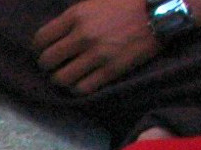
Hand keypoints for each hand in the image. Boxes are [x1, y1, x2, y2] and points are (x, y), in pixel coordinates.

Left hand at [33, 0, 163, 93]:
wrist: (160, 11)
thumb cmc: (128, 1)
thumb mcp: (96, 0)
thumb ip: (76, 15)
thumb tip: (58, 30)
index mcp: (77, 15)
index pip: (41, 39)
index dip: (40, 48)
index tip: (45, 51)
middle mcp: (83, 35)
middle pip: (47, 62)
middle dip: (48, 65)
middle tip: (56, 65)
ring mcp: (96, 55)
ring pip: (62, 79)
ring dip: (62, 79)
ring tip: (68, 76)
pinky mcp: (111, 70)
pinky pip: (82, 88)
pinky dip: (79, 88)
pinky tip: (82, 83)